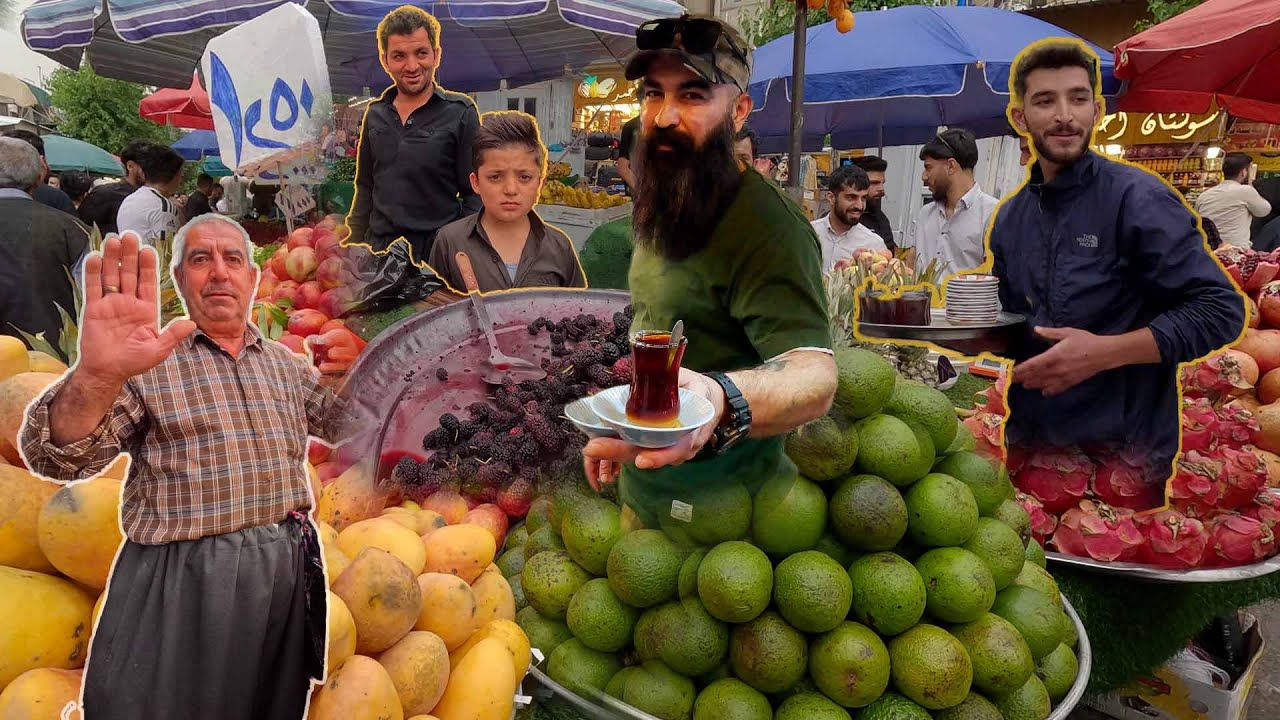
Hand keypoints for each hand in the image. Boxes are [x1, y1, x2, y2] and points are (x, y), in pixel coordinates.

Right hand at [77, 232, 195, 383]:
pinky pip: (93, 287)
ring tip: (113, 240)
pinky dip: (93, 273)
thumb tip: (192, 323)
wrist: (107, 372)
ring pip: (112, 276)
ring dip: (112, 258)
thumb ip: (172, 335)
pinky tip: (95, 257)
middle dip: (130, 255)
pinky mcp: (93, 309)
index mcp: (146, 310)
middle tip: (130, 236)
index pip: (148, 283)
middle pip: (130, 274)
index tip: (148, 249)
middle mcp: (128, 303)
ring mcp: (111, 304)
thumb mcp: (158, 349)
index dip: (148, 266)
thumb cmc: (133, 362)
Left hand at [582, 368, 725, 490]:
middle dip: (619, 453)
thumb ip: (672, 377)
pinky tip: (598, 446)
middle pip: (649, 455)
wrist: (709, 401)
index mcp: (693, 432)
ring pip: (639, 455)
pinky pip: (636, 451)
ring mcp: (667, 451)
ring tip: (591, 448)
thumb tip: (644, 363)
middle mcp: (679, 447)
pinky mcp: (655, 448)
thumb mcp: (691, 381)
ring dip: (613, 453)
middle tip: (593, 448)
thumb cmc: (698, 391)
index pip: (678, 448)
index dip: (660, 456)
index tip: (641, 460)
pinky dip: (617, 451)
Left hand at [1013, 326, 1114, 396]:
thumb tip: (1036, 329)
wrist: (1104, 353)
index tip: (1012, 371)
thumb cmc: (1085, 341)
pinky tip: (1044, 392)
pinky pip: (1057, 389)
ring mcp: (1063, 377)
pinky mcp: (1071, 382)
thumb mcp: (1067, 332)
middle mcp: (1056, 369)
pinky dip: (1049, 391)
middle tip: (1012, 380)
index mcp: (1054, 355)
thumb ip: (1050, 332)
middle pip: (1035, 376)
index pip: (1032, 364)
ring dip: (1033, 385)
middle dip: (1023, 378)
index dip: (1021, 369)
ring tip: (1025, 385)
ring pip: (1044, 384)